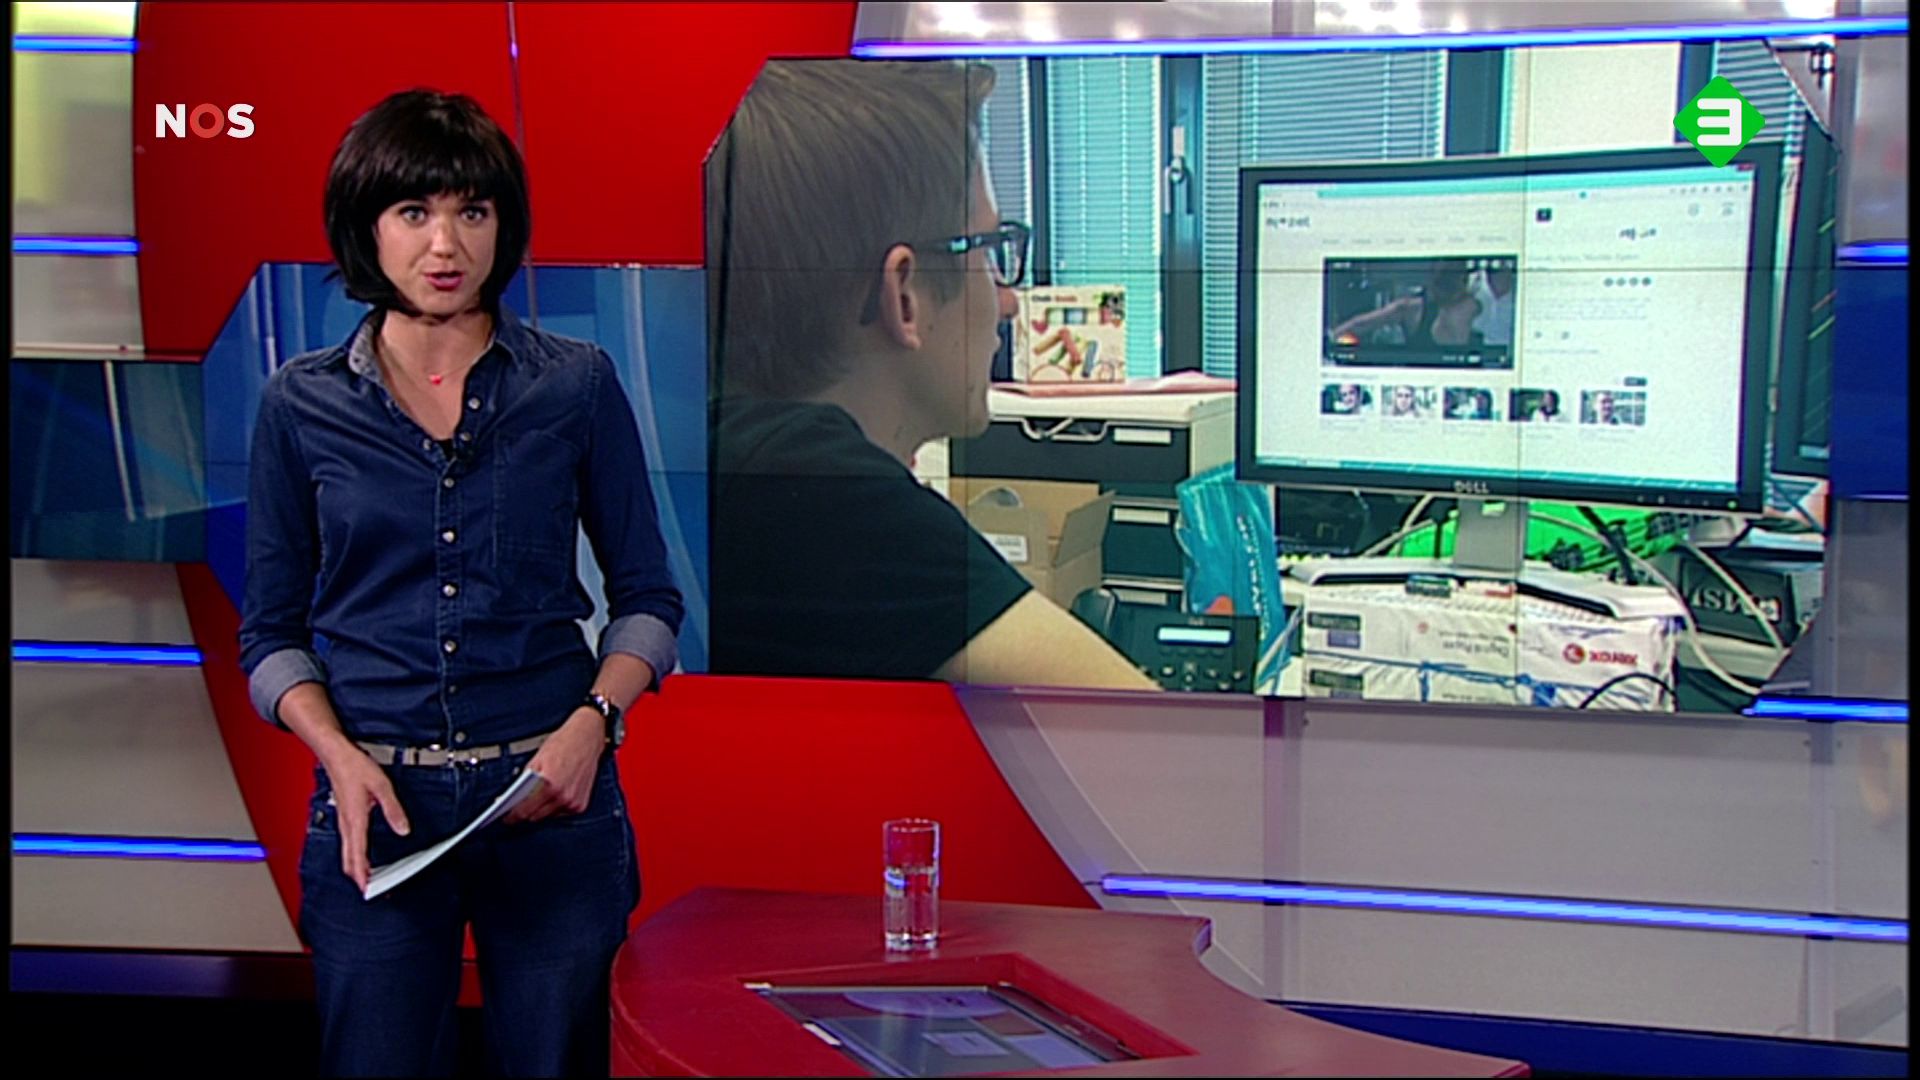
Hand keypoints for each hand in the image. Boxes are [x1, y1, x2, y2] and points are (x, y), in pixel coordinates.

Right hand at [319, 746, 410, 891]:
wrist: (335, 755)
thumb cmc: (354, 767)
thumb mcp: (381, 786)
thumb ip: (393, 809)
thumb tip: (403, 829)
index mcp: (354, 819)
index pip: (357, 855)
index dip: (362, 874)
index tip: (367, 890)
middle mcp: (346, 824)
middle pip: (348, 859)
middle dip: (358, 877)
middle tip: (370, 891)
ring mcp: (343, 821)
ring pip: (346, 852)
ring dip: (355, 868)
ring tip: (367, 879)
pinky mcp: (344, 816)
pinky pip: (348, 842)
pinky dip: (354, 855)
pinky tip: (361, 857)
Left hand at [503, 708, 605, 824]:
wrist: (587, 737)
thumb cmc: (564, 743)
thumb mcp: (537, 759)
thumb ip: (525, 780)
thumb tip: (513, 796)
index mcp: (550, 786)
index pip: (525, 811)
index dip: (512, 816)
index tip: (507, 818)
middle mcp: (564, 797)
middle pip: (535, 817)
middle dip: (525, 812)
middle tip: (519, 804)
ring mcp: (573, 803)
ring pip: (548, 816)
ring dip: (541, 809)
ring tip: (538, 795)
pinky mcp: (581, 805)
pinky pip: (561, 813)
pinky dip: (555, 807)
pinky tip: (554, 794)